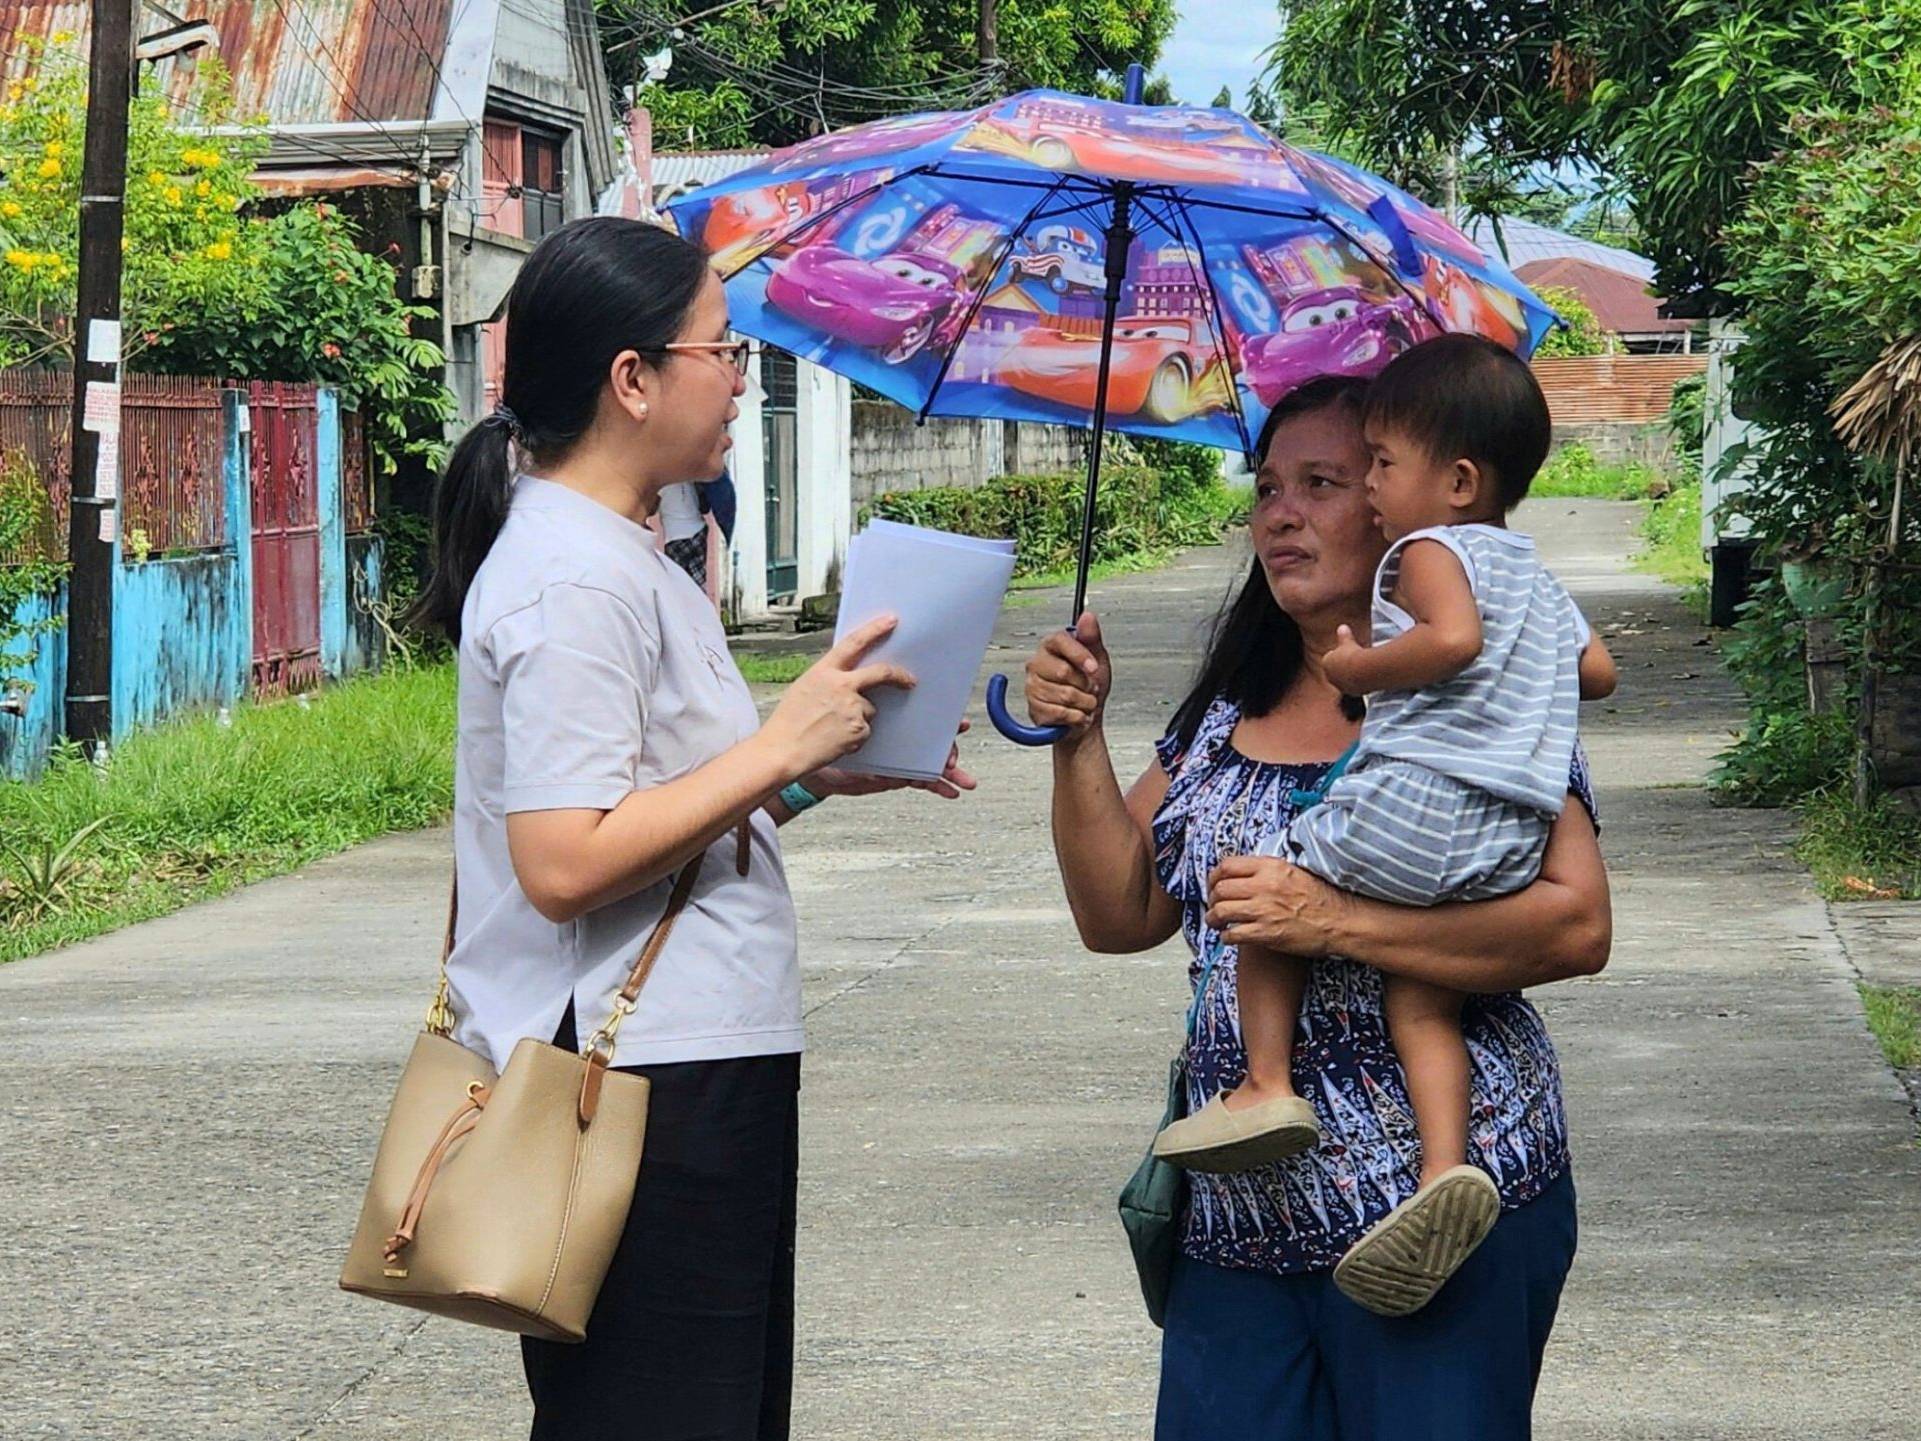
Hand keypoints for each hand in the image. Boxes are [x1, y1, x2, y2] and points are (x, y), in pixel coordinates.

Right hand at [760, 615, 914, 776]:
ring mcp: (852, 708)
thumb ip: (829, 680)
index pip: (854, 643)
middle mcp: (841, 686)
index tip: (890, 621)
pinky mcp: (859, 730)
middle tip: (909, 680)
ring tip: (831, 728)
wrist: (782, 750)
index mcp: (824, 671)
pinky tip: (834, 740)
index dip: (875, 630)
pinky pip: (865, 730)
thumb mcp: (805, 688)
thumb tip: (851, 679)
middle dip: (898, 676)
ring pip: (869, 709)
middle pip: (880, 673)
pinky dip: (854, 736)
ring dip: (858, 718)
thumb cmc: (788, 722)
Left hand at [805, 721, 977, 800]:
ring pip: (933, 762)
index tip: (958, 721)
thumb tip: (872, 697)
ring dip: (951, 771)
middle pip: (934, 738)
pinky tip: (951, 792)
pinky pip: (922, 781)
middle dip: (949, 747)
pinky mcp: (897, 776)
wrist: (814, 762)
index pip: (923, 713)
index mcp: (893, 716)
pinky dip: (938, 786)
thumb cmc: (826, 733)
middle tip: (951, 757)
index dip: (942, 716)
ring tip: (966, 780)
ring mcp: (902, 756)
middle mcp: (901, 735)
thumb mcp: (844, 715)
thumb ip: (860, 706)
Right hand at [1023, 610, 1110, 739]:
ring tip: (1084, 702)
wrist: (1084, 715)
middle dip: (1086, 685)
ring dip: (1084, 703)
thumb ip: (1091, 637)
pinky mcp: (1034, 708)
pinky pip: (1060, 713)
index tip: (1093, 667)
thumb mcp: (1098, 658)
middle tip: (1090, 688)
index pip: (1061, 641)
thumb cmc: (1089, 685)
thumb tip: (1088, 616)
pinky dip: (1076, 717)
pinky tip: (1076, 713)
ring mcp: (1033, 686)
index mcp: (1051, 646)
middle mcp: (1037, 664)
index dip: (1080, 655)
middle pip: (1064, 672)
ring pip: (1065, 695)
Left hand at [1204, 854, 1352, 956]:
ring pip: (1221, 911)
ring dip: (1213, 918)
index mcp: (1270, 867)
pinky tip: (1230, 936)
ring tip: (1216, 923)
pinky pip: (1233, 934)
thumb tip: (1245, 870)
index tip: (1213, 885)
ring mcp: (1264, 910)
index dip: (1214, 877)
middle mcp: (1264, 886)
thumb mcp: (1294, 871)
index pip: (1227, 865)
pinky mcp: (1266, 933)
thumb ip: (1268, 869)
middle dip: (1211, 899)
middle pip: (1220, 889)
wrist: (1340, 921)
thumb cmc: (1321, 897)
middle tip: (1213, 906)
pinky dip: (1226, 936)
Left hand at [1321, 624, 1369, 697]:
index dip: (1339, 655)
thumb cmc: (1353, 654)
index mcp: (1326, 664)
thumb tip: (1342, 626)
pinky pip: (1357, 687)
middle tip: (1355, 660)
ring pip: (1347, 680)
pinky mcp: (1354, 692)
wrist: (1363, 670)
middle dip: (1345, 667)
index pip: (1330, 659)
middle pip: (1337, 671)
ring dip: (1353, 675)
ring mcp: (1342, 686)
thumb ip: (1344, 635)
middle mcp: (1331, 677)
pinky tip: (1369, 675)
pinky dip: (1361, 681)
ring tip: (1363, 667)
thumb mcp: (1348, 642)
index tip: (1348, 651)